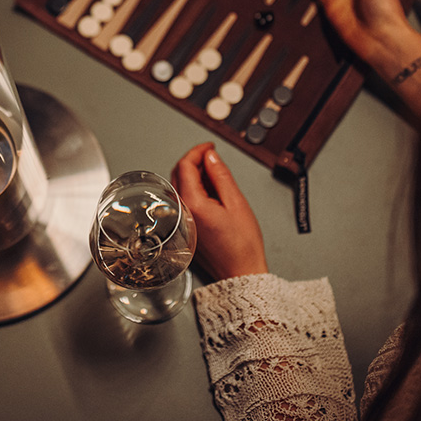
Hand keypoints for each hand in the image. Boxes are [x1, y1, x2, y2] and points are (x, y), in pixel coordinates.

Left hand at [170, 142, 267, 281]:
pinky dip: (194, 190)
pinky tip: (210, 191)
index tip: (210, 147)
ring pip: (180, 187)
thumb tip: (211, 157)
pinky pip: (184, 201)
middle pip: (178, 175)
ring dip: (193, 175)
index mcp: (192, 204)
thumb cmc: (242, 245)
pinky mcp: (185, 227)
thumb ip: (221, 175)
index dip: (197, 151)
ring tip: (215, 174)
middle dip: (194, 161)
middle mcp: (182, 212)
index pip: (185, 166)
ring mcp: (181, 221)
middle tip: (212, 157)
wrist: (240, 273)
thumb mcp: (236, 202)